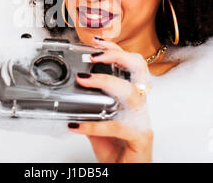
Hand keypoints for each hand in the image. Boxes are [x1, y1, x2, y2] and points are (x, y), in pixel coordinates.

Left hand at [68, 38, 152, 162]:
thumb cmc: (116, 147)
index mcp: (130, 96)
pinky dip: (94, 125)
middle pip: (139, 68)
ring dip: (107, 81)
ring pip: (132, 92)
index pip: (129, 64)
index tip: (95, 41)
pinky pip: (117, 126)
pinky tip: (77, 125)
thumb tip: (70, 95)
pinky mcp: (140, 135)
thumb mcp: (97, 123)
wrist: (126, 171)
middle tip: (94, 54)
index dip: (115, 49)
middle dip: (117, 55)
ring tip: (84, 79)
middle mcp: (139, 104)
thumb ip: (88, 109)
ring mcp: (142, 118)